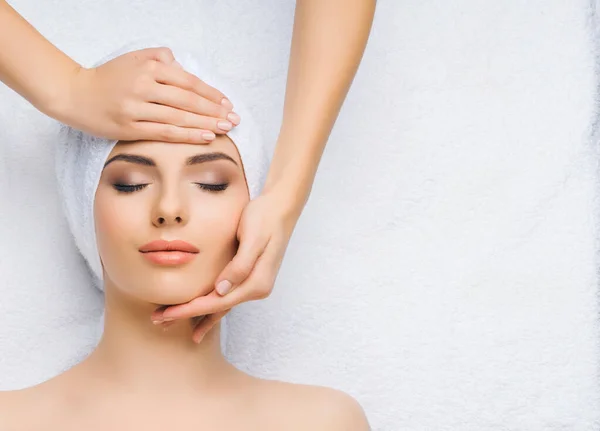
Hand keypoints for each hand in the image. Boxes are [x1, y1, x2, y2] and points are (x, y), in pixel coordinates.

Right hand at [57, 47, 239, 143]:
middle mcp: (143, 87)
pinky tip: (205, 137)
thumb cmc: (109, 78)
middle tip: (234, 119)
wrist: (75, 95)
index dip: (210, 94)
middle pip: (187, 101)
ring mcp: (136, 108)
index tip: (227, 103)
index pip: (188, 82)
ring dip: (206, 124)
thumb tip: (181, 65)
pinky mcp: (130, 128)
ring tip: (225, 129)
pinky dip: (187, 135)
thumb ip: (159, 57)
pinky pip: (165, 133)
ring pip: (179, 118)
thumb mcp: (133, 58)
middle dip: (214, 111)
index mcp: (148, 69)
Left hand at [151, 189, 300, 342]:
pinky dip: (209, 307)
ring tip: (171, 322)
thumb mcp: (253, 238)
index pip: (218, 302)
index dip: (191, 309)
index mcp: (257, 283)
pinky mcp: (248, 278)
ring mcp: (253, 285)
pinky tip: (198, 316)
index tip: (167, 314)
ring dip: (197, 316)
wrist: (279, 208)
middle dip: (187, 315)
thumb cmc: (264, 219)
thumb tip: (221, 289)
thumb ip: (240, 265)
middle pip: (217, 308)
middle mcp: (256, 289)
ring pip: (220, 306)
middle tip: (159, 320)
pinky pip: (225, 297)